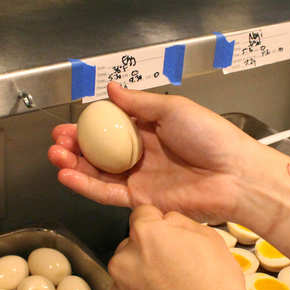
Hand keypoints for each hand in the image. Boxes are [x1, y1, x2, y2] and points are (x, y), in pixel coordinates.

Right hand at [48, 83, 261, 223]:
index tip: (68, 122)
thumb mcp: (173, 109)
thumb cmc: (211, 137)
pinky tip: (67, 175)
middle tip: (57, 140)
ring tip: (55, 155)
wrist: (233, 174)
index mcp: (151, 131)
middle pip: (100, 153)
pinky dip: (86, 185)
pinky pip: (108, 193)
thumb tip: (110, 89)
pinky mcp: (142, 200)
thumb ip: (139, 103)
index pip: (110, 128)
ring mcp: (141, 179)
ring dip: (74, 165)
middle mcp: (143, 155)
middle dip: (75, 146)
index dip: (87, 126)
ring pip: (99, 174)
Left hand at [108, 205, 262, 289]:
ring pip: (131, 268)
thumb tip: (169, 220)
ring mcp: (120, 287)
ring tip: (177, 287)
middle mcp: (124, 259)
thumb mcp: (212, 240)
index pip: (143, 213)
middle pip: (134, 242)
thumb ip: (182, 223)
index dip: (161, 223)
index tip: (172, 236)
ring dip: (147, 272)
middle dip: (152, 249)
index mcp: (146, 234)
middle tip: (180, 264)